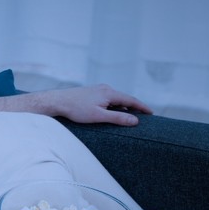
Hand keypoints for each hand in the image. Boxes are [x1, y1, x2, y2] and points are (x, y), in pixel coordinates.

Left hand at [38, 84, 152, 125]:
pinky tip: (111, 113)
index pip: (131, 100)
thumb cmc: (76, 110)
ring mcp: (98, 89)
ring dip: (123, 107)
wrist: (57, 101)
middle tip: (144, 116)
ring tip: (129, 117)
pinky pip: (107, 99)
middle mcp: (105, 88)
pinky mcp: (92, 92)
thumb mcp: (98, 116)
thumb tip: (135, 121)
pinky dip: (113, 106)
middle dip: (134, 107)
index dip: (142, 107)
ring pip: (115, 99)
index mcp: (109, 93)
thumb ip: (117, 118)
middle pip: (124, 99)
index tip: (151, 114)